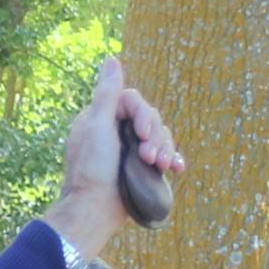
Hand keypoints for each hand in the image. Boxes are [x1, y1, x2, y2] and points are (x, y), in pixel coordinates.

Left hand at [43, 56, 178, 261]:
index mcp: (101, 118)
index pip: (132, 101)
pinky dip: (172, 159)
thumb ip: (107, 94)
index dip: (142, 115)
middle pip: (149, 118)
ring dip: (165, 148)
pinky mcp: (141, 167)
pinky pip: (164, 155)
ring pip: (160, 136)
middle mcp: (115, 131)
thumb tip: (112, 58)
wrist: (95, 210)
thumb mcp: (98, 127)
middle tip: (149, 157)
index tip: (142, 134)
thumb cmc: (92, 169)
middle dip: (155, 136)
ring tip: (160, 166)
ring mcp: (129, 150)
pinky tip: (176, 168)